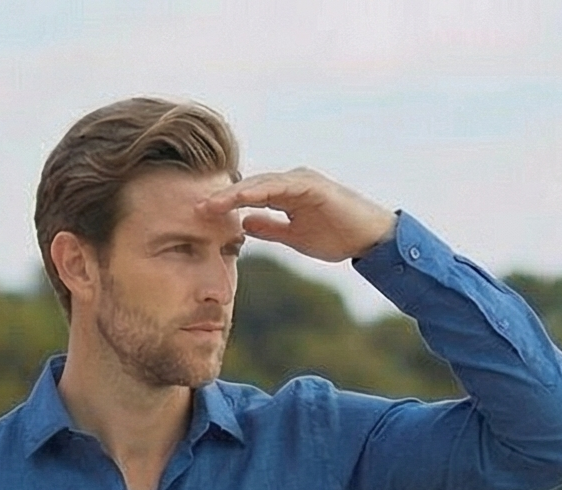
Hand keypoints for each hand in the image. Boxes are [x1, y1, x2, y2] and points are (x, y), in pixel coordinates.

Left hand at [202, 169, 395, 264]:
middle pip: (249, 187)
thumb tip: (243, 224)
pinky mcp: (312, 186)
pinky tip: (241, 200)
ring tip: (211, 204)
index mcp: (284, 194)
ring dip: (235, 194)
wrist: (368, 238)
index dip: (223, 205)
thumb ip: (269, 228)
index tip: (198, 215)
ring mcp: (301, 181)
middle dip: (222, 197)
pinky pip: (281, 187)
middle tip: (194, 207)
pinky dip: (260, 192)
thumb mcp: (294, 236)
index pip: (248, 197)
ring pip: (261, 184)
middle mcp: (290, 182)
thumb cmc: (336, 235)